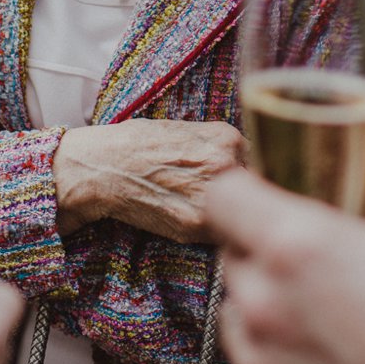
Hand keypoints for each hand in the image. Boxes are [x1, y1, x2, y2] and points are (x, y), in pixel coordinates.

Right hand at [53, 119, 247, 242]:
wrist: (102, 168)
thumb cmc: (138, 144)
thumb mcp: (187, 130)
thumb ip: (221, 145)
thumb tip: (247, 165)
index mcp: (227, 138)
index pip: (262, 162)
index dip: (250, 175)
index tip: (242, 182)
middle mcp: (226, 166)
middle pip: (257, 190)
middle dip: (245, 197)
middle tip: (223, 199)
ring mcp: (213, 198)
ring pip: (242, 215)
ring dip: (231, 217)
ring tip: (200, 208)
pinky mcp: (197, 226)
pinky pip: (221, 233)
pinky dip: (213, 231)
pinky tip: (192, 218)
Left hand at [205, 170, 364, 363]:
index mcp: (296, 247)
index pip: (224, 195)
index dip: (243, 187)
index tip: (261, 191)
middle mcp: (263, 309)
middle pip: (237, 259)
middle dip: (273, 253)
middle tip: (330, 261)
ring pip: (241, 320)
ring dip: (274, 313)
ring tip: (340, 322)